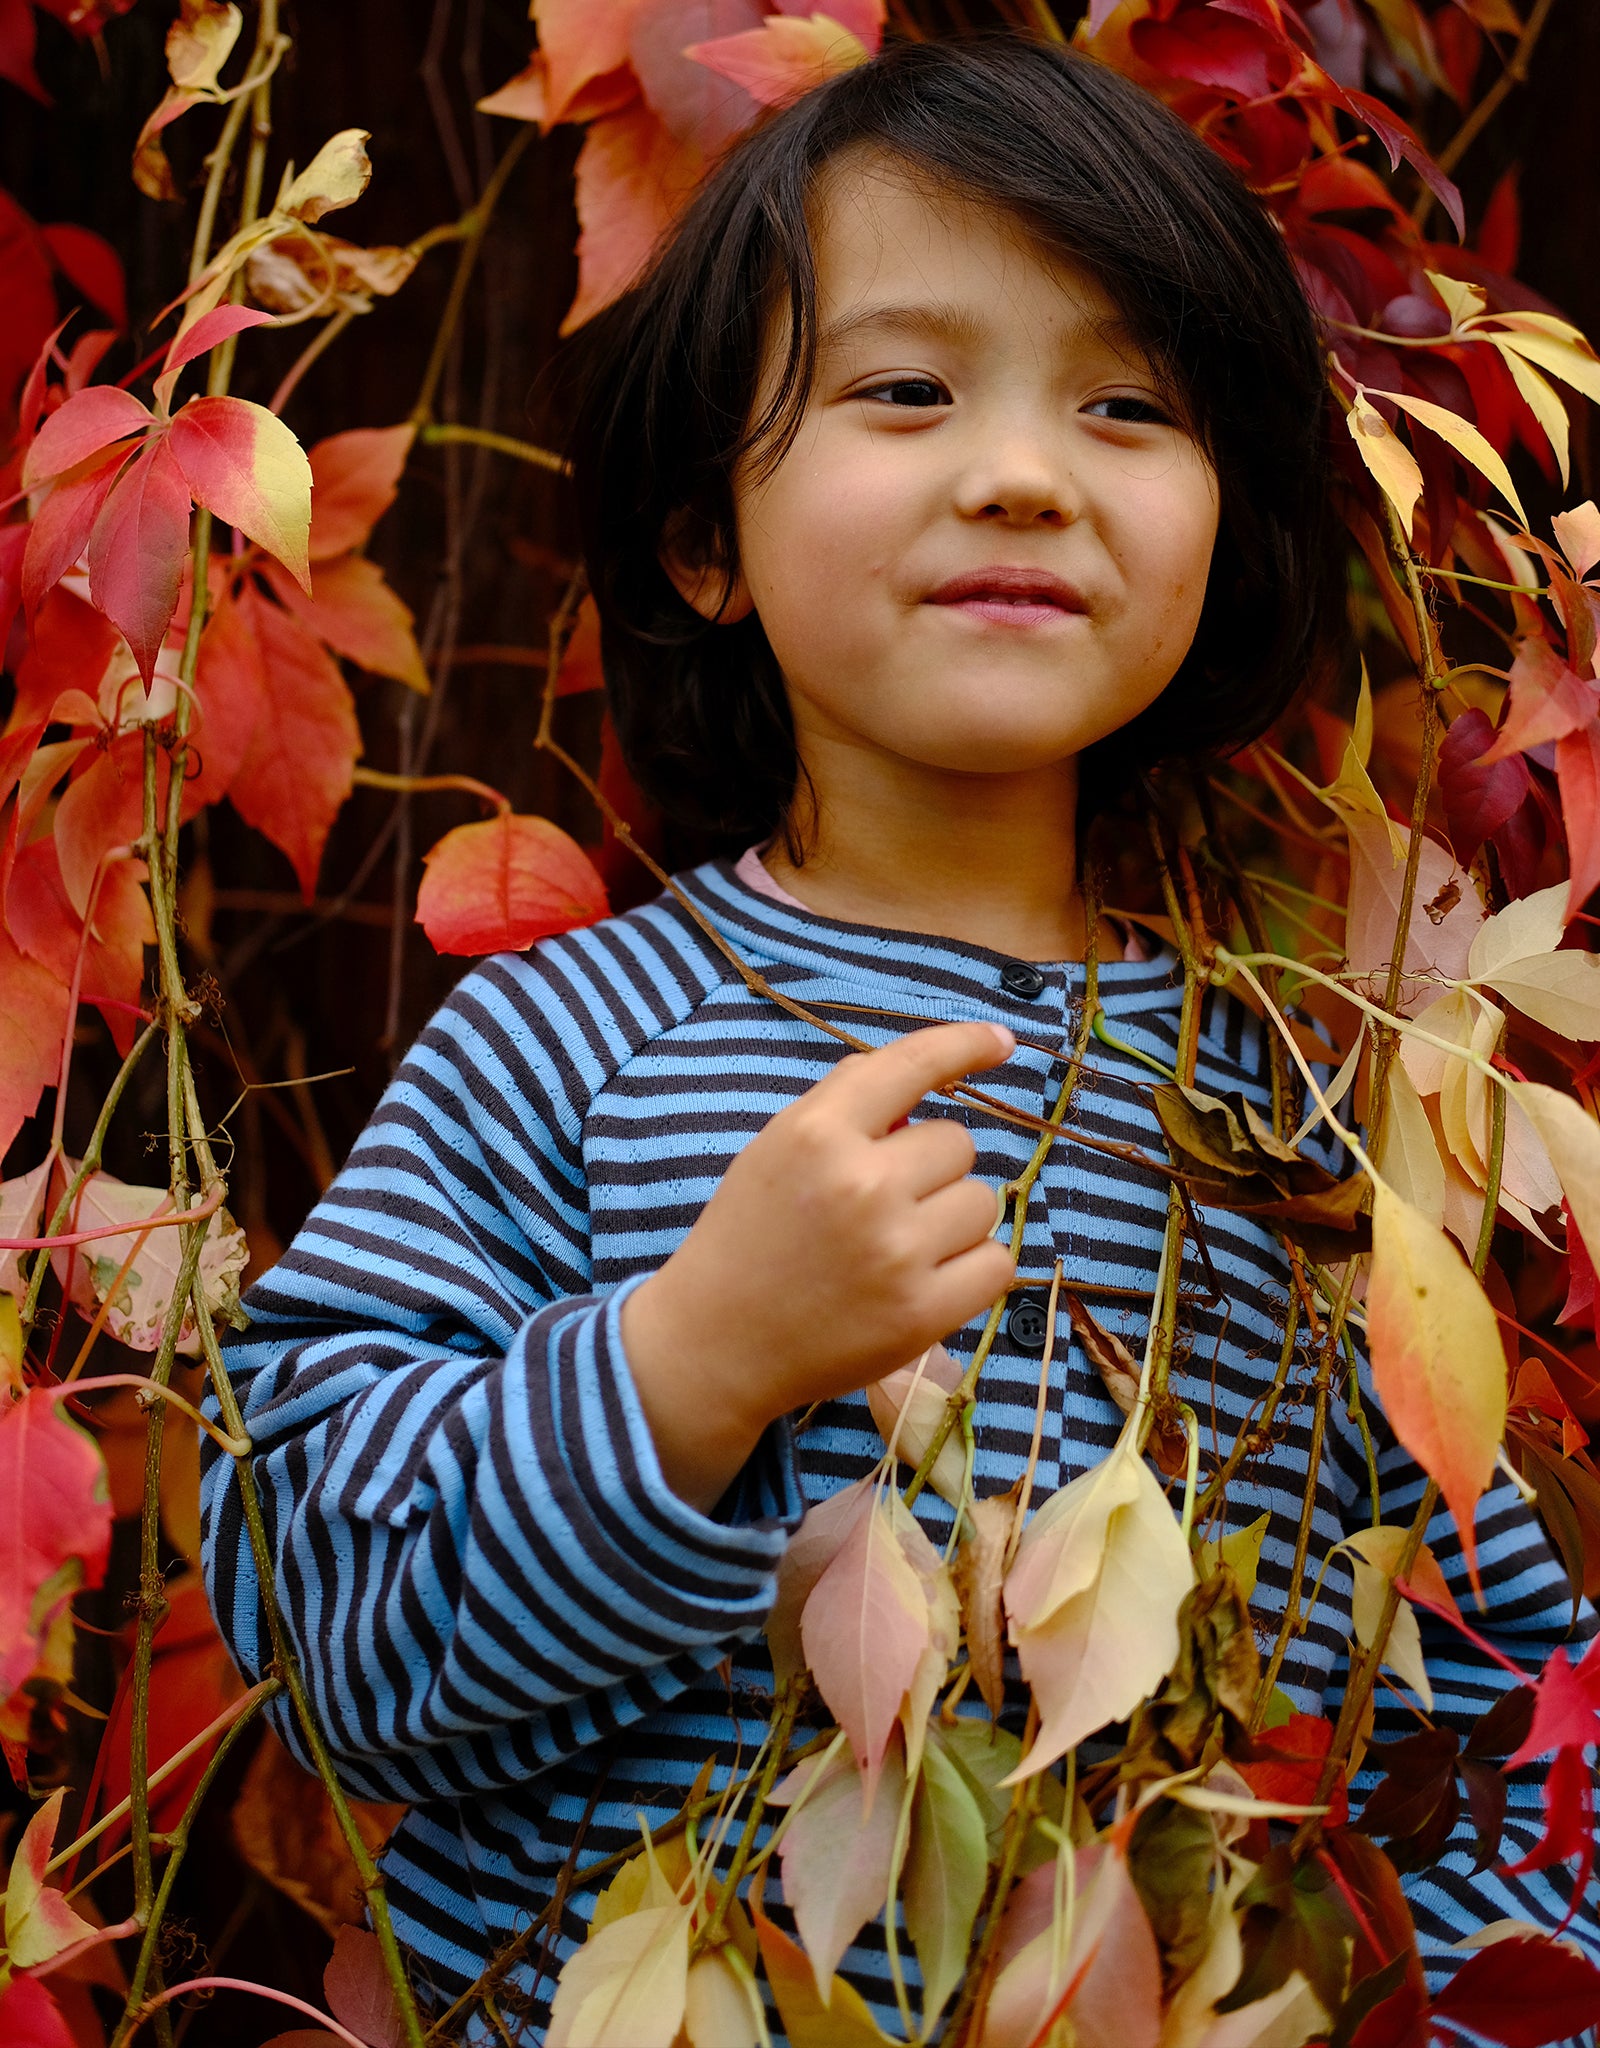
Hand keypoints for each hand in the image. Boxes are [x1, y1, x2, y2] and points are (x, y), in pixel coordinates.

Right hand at [621, 1020, 1015, 1510]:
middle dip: (930, 1167)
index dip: (964, 1044)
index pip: (910, 1066)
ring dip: (952, 1219)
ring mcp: (897, 1251)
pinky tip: (927, 1278)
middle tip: (884, 1203)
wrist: (715, 1343)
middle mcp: (862, 1184)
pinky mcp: (922, 1312)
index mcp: (817, 1133)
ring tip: (899, 1246)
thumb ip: (844, 1106)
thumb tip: (922, 1075)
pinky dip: (973, 1269)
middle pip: (958, 1142)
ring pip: (983, 1202)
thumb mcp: (775, 1149)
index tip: (1001, 1041)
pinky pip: (997, 1262)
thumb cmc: (748, 1238)